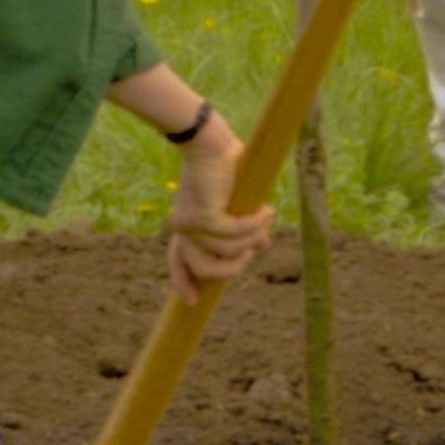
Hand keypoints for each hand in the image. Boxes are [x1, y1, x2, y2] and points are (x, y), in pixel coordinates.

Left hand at [164, 118, 271, 303]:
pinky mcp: (203, 218)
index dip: (184, 283)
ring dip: (252, 239)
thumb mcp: (235, 204)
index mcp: (186, 226)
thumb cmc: (223, 167)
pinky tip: (265, 211)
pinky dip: (254, 225)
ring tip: (265, 217)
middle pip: (205, 270)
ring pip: (227, 253)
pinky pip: (235, 234)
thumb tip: (261, 246)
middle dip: (233, 267)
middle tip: (252, 250)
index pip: (178, 263)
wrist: (210, 141)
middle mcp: (183, 229)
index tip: (193, 302)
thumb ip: (241, 229)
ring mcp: (191, 226)